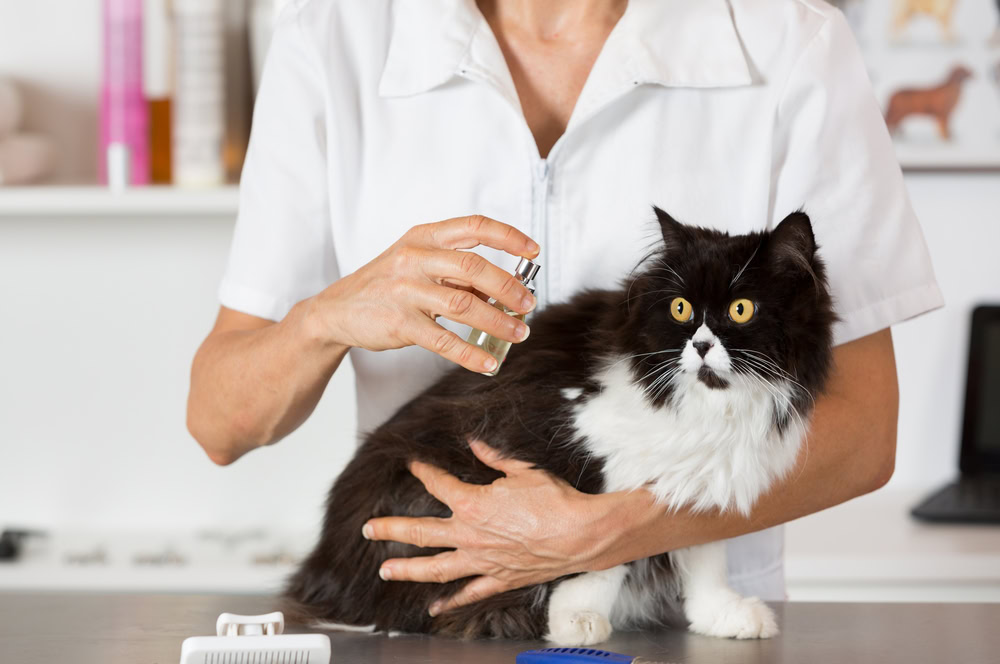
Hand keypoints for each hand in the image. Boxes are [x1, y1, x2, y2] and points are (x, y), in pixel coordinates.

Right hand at [308, 215, 538, 372]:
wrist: (336, 311)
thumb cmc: (386, 285)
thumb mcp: (417, 264)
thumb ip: (455, 271)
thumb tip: (506, 286)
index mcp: (424, 237)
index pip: (474, 227)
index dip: (508, 237)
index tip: (534, 252)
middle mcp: (414, 258)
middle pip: (474, 267)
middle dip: (509, 288)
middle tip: (529, 305)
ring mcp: (405, 290)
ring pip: (464, 304)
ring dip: (498, 322)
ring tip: (519, 334)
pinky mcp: (399, 323)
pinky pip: (444, 340)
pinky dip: (471, 353)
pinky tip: (488, 363)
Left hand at [362, 441, 617, 615]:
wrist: (579, 534)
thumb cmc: (553, 500)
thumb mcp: (522, 470)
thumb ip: (493, 457)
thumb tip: (475, 442)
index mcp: (472, 503)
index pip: (438, 484)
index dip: (423, 471)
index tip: (411, 463)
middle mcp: (469, 535)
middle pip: (421, 532)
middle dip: (391, 529)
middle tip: (369, 529)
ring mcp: (482, 560)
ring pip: (436, 568)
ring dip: (408, 570)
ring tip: (385, 571)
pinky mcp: (498, 578)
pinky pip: (469, 593)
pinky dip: (451, 602)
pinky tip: (434, 608)